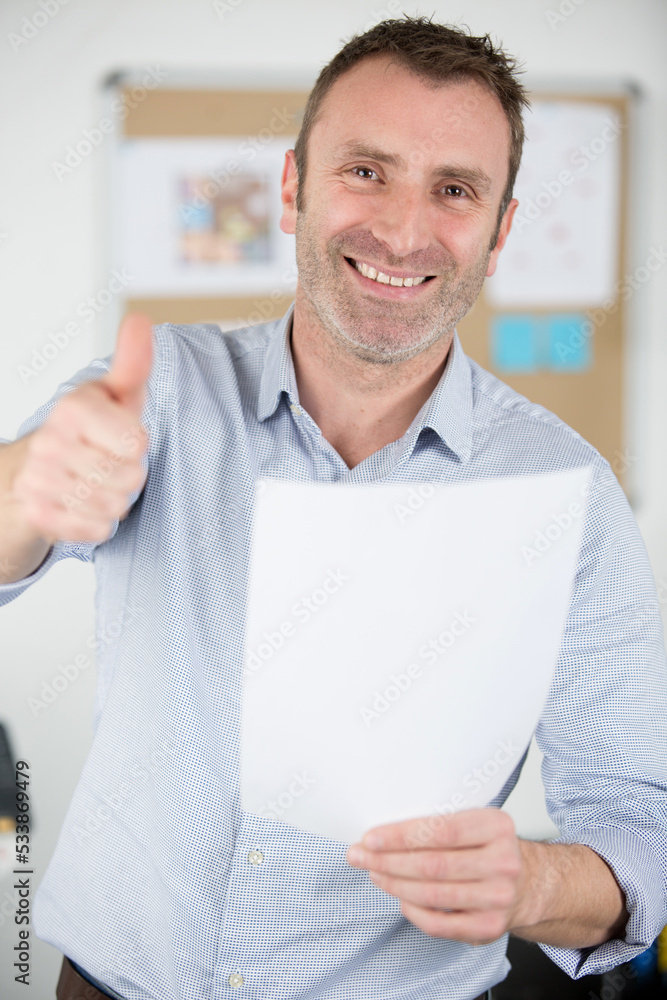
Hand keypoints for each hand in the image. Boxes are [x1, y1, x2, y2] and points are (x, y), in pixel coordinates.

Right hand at [11, 313, 152, 543]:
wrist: (38, 468)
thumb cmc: (89, 429)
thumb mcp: (115, 394)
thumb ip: (133, 363)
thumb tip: (140, 320)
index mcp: (73, 409)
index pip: (136, 444)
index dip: (138, 446)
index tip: (121, 438)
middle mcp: (49, 442)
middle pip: (128, 478)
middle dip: (129, 476)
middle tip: (110, 464)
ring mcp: (39, 479)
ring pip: (112, 506)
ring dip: (115, 499)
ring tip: (98, 483)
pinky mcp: (37, 513)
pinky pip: (93, 529)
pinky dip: (98, 523)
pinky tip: (85, 505)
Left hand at [346, 808, 527, 944]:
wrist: (528, 884)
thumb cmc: (490, 849)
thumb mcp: (476, 822)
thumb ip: (440, 823)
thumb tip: (386, 831)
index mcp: (497, 827)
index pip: (440, 829)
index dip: (400, 835)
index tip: (371, 838)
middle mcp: (502, 863)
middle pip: (432, 864)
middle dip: (388, 860)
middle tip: (360, 855)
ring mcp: (497, 898)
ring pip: (432, 895)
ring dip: (395, 883)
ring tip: (374, 872)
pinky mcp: (488, 928)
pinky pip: (439, 924)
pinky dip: (413, 911)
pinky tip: (400, 897)